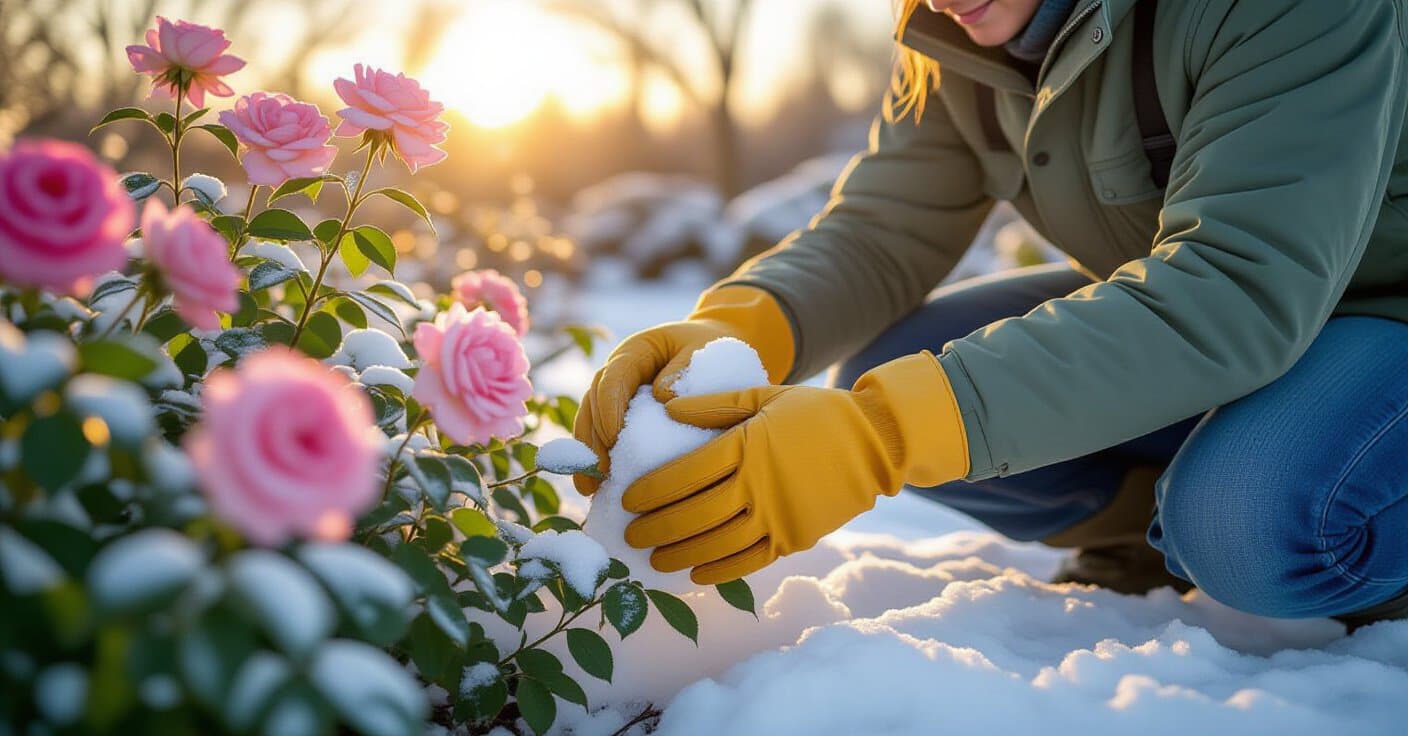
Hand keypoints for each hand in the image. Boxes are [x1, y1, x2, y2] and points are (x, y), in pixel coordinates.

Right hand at [571, 286, 793, 494]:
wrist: (709, 350)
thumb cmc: (708, 349)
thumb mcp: (701, 350)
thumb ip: (684, 368)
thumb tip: (663, 398)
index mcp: (635, 351)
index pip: (614, 376)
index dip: (608, 406)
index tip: (612, 436)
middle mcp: (617, 372)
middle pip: (594, 402)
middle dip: (593, 438)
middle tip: (600, 471)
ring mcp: (615, 395)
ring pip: (589, 421)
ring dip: (587, 454)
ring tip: (589, 487)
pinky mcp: (619, 416)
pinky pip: (600, 436)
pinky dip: (595, 460)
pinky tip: (595, 488)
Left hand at [621, 352, 969, 583]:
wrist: (877, 440)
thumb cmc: (817, 412)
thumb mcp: (765, 395)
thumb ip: (715, 403)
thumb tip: (667, 408)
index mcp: (746, 445)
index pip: (685, 473)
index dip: (652, 490)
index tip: (628, 499)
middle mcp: (758, 485)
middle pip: (693, 513)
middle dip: (656, 527)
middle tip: (631, 535)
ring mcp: (777, 515)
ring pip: (716, 543)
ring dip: (680, 554)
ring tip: (654, 558)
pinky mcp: (795, 537)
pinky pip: (749, 561)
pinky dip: (719, 570)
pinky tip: (696, 572)